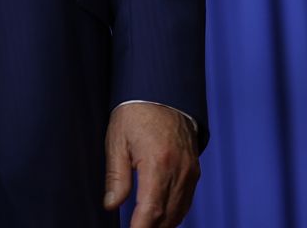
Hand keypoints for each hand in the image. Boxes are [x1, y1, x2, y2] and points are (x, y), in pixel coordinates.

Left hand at [103, 102, 199, 227]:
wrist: (162, 93)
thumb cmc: (135, 114)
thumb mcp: (117, 141)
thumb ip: (116, 177)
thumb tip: (112, 205)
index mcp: (157, 163)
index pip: (151, 209)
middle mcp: (179, 170)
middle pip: (167, 215)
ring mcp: (190, 171)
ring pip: (179, 210)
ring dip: (163, 224)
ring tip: (145, 226)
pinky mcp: (194, 170)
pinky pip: (186, 200)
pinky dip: (174, 213)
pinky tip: (162, 218)